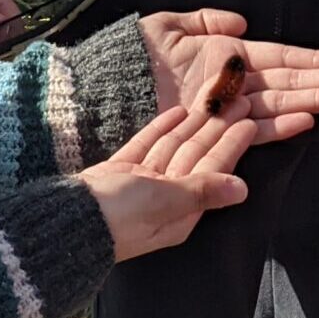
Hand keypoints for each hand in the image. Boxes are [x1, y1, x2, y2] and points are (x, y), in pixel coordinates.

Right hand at [80, 106, 257, 261]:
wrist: (68, 219)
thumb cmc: (120, 216)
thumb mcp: (165, 202)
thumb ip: (202, 191)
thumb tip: (243, 190)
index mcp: (181, 210)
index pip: (213, 168)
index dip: (232, 143)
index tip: (250, 119)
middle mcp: (166, 197)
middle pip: (197, 154)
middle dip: (217, 127)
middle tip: (237, 98)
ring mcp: (142, 184)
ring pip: (174, 146)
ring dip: (194, 123)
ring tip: (212, 98)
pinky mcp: (120, 172)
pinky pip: (147, 145)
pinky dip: (162, 128)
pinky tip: (177, 110)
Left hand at [139, 9, 318, 142]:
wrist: (106, 88)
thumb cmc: (134, 57)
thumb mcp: (168, 27)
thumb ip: (205, 19)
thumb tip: (241, 19)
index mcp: (229, 55)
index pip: (282, 58)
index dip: (314, 61)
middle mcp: (236, 82)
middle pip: (291, 82)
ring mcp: (228, 106)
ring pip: (282, 103)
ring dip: (317, 101)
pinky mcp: (215, 126)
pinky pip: (255, 126)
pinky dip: (282, 123)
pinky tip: (309, 119)